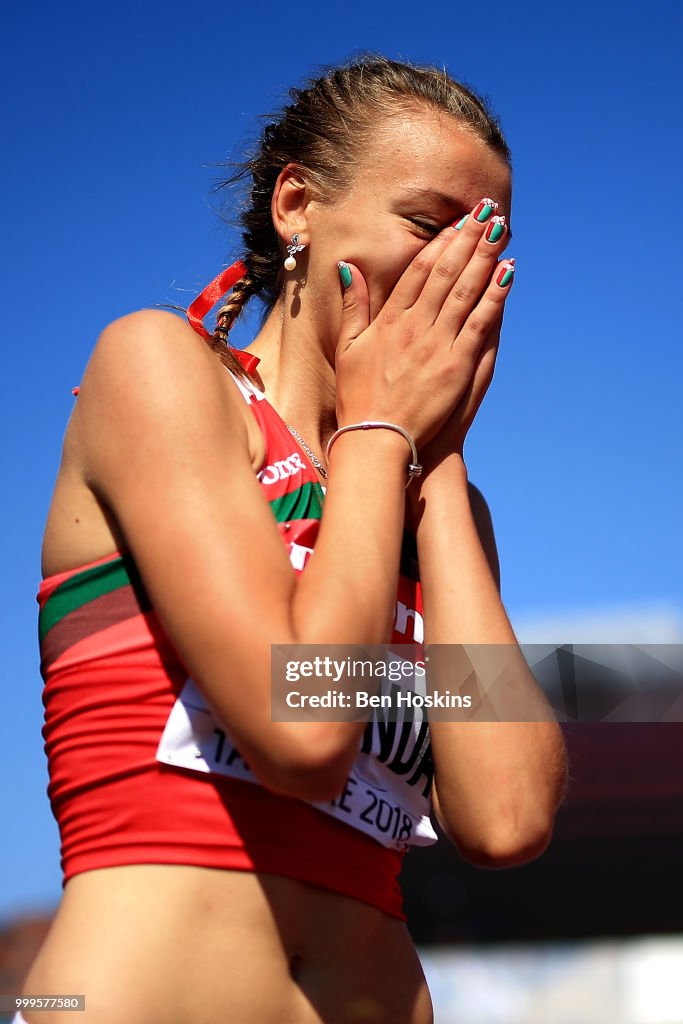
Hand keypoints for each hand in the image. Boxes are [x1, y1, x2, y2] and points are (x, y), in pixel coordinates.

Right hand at [334, 199, 513, 450]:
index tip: (457, 221)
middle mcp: (415, 327)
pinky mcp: (457, 365)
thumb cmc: (359, 397)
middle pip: (447, 272)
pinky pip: (481, 322)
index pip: (419, 271)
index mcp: (389, 321)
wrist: (378, 439)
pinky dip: (495, 295)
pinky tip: (508, 272)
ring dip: (486, 256)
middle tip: (488, 210)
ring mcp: (438, 345)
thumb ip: (353, 306)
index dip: (440, 242)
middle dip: (469, 238)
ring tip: (502, 229)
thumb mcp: (347, 348)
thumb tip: (348, 268)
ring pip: (466, 290)